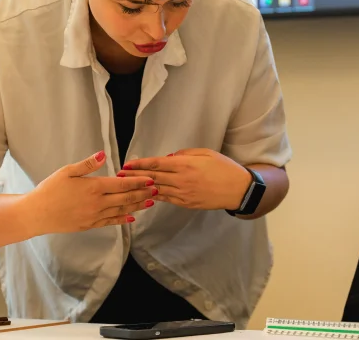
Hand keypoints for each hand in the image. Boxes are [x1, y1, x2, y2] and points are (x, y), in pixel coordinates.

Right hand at [21, 151, 156, 234]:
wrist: (37, 214)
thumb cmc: (50, 189)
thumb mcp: (67, 171)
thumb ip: (88, 164)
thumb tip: (104, 154)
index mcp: (94, 187)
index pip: (122, 183)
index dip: (138, 181)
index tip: (150, 178)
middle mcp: (98, 203)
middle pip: (126, 197)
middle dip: (143, 193)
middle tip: (157, 189)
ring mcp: (95, 215)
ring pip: (121, 210)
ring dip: (137, 205)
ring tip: (151, 201)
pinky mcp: (90, 225)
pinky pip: (111, 221)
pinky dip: (123, 219)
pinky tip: (132, 217)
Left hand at [119, 148, 250, 210]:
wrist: (239, 190)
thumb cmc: (225, 168)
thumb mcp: (206, 153)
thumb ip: (186, 154)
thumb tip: (169, 157)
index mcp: (185, 165)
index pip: (157, 164)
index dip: (140, 164)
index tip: (127, 164)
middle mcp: (181, 180)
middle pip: (153, 177)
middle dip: (134, 176)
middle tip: (120, 175)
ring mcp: (183, 194)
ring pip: (157, 190)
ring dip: (141, 188)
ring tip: (128, 186)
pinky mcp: (187, 204)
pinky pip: (167, 199)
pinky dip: (156, 196)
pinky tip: (147, 194)